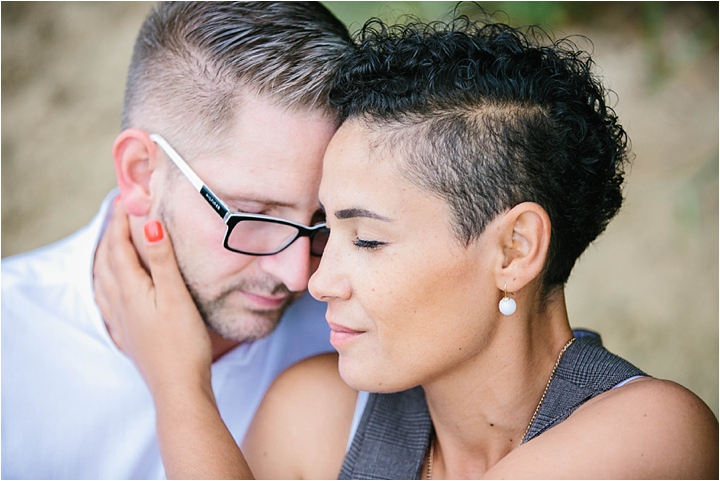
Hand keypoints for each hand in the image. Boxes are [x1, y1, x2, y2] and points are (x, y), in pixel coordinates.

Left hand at [93, 200, 211, 396]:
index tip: (126, 199)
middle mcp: (120, 304)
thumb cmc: (183, 344)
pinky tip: (112, 290)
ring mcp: (122, 322)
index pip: (118, 247)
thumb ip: (161, 261)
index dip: (120, 221)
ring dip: (105, 258)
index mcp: (131, 291)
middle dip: (111, 235)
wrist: (178, 388)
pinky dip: (106, 284)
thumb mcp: (176, 297)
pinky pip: (107, 302)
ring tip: (111, 244)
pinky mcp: (128, 335)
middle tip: (120, 215)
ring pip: (103, 282)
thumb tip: (149, 226)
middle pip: (106, 262)